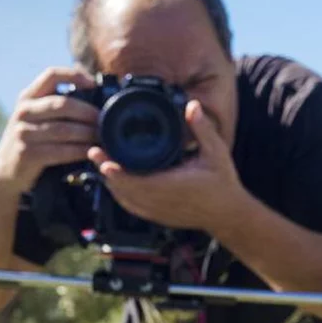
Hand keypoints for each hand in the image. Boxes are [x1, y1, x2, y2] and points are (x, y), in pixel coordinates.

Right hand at [0, 67, 98, 193]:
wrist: (6, 170)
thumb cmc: (32, 140)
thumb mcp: (36, 117)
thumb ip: (56, 105)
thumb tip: (94, 93)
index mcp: (28, 97)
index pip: (51, 75)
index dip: (74, 75)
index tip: (94, 84)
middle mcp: (24, 111)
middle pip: (62, 104)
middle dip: (88, 112)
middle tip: (106, 120)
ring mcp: (23, 133)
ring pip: (64, 130)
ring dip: (88, 134)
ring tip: (104, 137)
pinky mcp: (28, 154)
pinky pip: (61, 151)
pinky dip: (80, 151)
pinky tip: (91, 152)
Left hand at [87, 100, 249, 230]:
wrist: (228, 214)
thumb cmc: (223, 183)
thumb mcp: (216, 152)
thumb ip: (202, 129)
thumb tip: (192, 105)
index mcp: (172, 186)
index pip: (134, 181)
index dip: (115, 171)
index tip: (101, 157)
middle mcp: (161, 201)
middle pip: (122, 190)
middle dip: (105, 170)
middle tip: (94, 151)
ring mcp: (157, 212)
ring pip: (124, 200)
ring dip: (111, 183)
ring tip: (101, 162)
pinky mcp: (157, 217)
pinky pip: (132, 207)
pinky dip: (120, 194)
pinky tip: (115, 181)